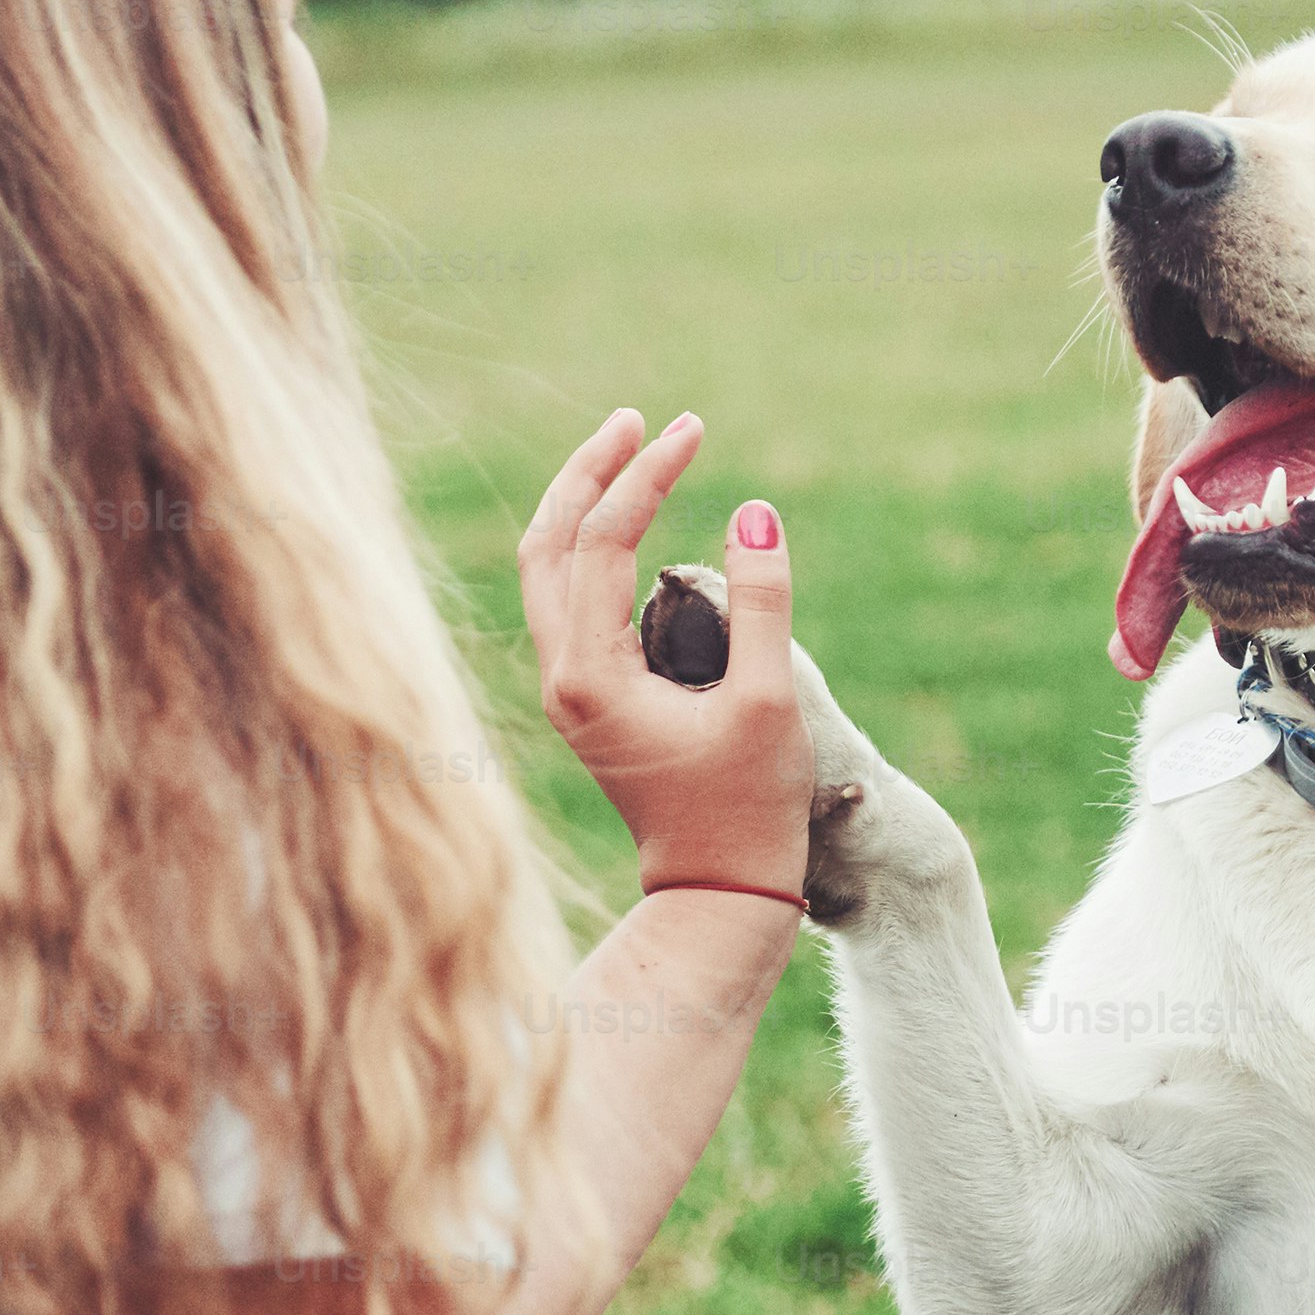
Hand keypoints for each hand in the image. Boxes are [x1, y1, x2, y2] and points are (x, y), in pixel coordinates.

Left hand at [517, 408, 808, 895]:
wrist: (719, 893)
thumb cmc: (748, 807)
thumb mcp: (768, 699)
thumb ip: (762, 602)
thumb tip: (753, 510)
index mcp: (591, 675)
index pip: (601, 543)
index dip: (647, 477)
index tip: (693, 431)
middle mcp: (562, 678)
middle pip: (546, 543)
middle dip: (588, 473)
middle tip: (637, 420)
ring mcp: (568, 691)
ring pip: (546, 571)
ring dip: (582, 506)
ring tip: (629, 452)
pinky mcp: (587, 700)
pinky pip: (568, 601)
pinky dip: (590, 549)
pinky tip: (631, 526)